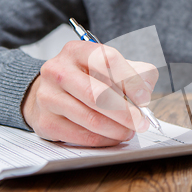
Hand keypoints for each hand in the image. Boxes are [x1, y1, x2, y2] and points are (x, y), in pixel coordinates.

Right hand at [22, 41, 158, 146]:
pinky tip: (113, 137)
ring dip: (117, 129)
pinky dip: (104, 139)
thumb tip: (145, 91)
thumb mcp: (113, 67)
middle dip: (126, 112)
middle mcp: (58, 71)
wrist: (53, 93)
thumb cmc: (88, 79)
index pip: (107, 60)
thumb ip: (136, 73)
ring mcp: (48, 97)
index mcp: (77, 51)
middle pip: (97, 94)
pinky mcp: (46, 122)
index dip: (130, 81)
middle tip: (141, 122)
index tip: (144, 99)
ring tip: (130, 131)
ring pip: (91, 118)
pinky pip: (81, 136)